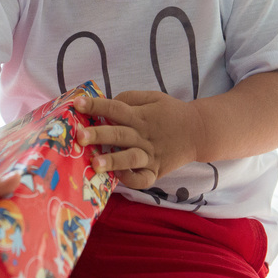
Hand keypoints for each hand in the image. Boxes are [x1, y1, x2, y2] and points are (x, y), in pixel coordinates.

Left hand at [73, 91, 203, 189]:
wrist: (199, 132)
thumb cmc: (171, 113)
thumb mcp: (154, 98)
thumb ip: (130, 98)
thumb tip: (108, 102)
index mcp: (141, 116)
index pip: (116, 108)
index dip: (96, 105)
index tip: (77, 103)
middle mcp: (144, 136)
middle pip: (119, 134)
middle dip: (98, 135)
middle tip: (80, 136)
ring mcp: (150, 155)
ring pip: (130, 158)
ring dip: (112, 160)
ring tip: (95, 163)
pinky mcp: (156, 171)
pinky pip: (143, 179)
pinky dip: (131, 179)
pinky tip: (118, 176)